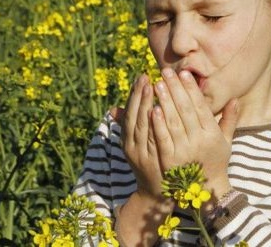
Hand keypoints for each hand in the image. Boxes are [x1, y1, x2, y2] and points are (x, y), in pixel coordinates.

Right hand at [120, 74, 165, 199]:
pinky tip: (158, 110)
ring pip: (142, 125)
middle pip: (134, 116)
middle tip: (146, 77)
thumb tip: (112, 108)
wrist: (156, 193)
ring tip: (153, 87)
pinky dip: (154, 125)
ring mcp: (141, 153)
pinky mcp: (153, 160)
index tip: (141, 77)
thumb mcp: (137, 144)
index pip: (130, 113)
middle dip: (140, 96)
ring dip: (145, 105)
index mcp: (127, 140)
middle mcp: (131, 146)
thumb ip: (130, 125)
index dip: (134, 95)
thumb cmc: (149, 163)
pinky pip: (152, 139)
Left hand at [151, 68, 238, 196]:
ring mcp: (185, 151)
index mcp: (212, 134)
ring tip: (157, 84)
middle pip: (185, 110)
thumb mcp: (226, 141)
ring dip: (165, 101)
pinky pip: (163, 138)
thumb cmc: (215, 161)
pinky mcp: (170, 160)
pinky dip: (158, 123)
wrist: (205, 190)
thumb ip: (230, 119)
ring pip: (173, 121)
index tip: (184, 73)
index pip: (200, 106)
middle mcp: (200, 141)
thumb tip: (235, 99)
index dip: (191, 89)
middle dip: (175, 89)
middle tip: (165, 72)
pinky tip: (152, 108)